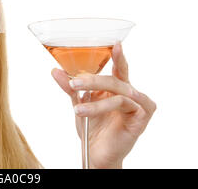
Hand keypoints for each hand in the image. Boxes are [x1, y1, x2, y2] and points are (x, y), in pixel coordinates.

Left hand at [51, 42, 155, 168]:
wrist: (97, 154)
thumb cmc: (92, 127)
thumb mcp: (79, 103)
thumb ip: (71, 87)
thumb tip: (55, 70)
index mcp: (117, 87)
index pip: (118, 67)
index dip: (117, 55)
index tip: (115, 44)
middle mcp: (130, 93)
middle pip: (114, 79)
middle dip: (93, 79)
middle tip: (74, 82)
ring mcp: (138, 105)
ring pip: (119, 93)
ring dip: (96, 102)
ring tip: (78, 109)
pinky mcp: (142, 118)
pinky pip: (129, 105)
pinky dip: (117, 104)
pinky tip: (108, 109)